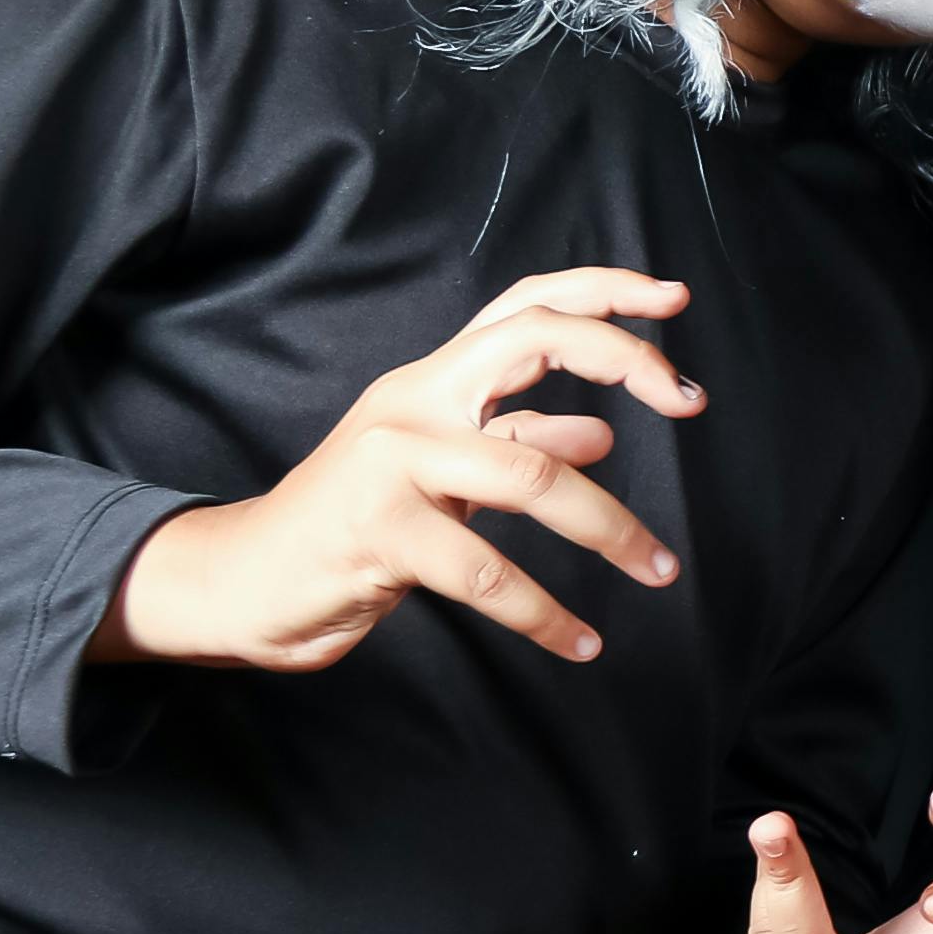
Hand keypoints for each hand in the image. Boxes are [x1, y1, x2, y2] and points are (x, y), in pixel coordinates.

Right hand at [96, 268, 700, 671]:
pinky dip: (544, 613)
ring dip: (611, 529)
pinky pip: (487, 571)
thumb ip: (511, 446)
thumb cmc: (349, 530)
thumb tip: (601, 435)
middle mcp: (412, 402)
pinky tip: (580, 641)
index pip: (522, 306)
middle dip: (622, 358)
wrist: (242, 582)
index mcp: (432, 382)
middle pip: (530, 340)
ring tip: (659, 570)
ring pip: (531, 477)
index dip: (600, 291)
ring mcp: (391, 461)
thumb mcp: (441, 477)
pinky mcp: (378, 531)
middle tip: (690, 402)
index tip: (674, 299)